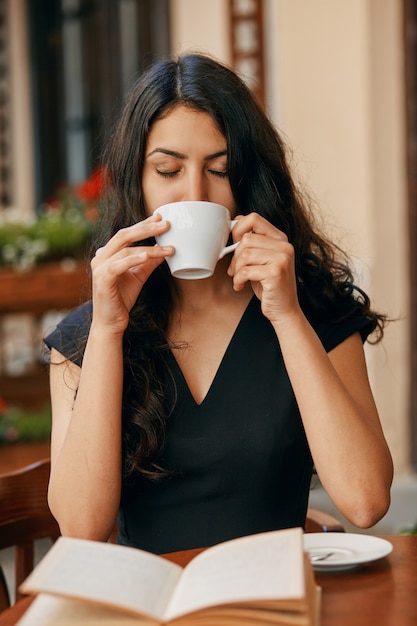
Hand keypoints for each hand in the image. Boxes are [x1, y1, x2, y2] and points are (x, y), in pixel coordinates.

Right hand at [90, 214, 173, 333]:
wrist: (110, 322)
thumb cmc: (121, 299)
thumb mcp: (139, 276)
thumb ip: (149, 262)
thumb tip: (166, 248)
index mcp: (108, 254)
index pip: (127, 234)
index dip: (143, 224)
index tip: (160, 218)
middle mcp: (101, 257)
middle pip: (124, 235)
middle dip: (147, 228)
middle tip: (166, 224)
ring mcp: (99, 267)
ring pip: (125, 250)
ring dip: (149, 247)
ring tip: (169, 247)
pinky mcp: (102, 280)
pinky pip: (119, 265)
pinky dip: (134, 259)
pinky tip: (148, 255)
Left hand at [227, 213, 300, 323]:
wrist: (284, 310)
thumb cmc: (269, 286)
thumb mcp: (261, 260)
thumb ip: (254, 242)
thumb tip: (236, 221)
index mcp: (280, 239)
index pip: (254, 218)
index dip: (238, 229)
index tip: (233, 243)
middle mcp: (284, 246)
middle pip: (246, 239)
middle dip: (235, 256)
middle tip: (235, 270)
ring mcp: (282, 258)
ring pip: (244, 254)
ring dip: (236, 269)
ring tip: (239, 279)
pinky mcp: (276, 273)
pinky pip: (246, 270)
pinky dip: (238, 280)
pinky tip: (241, 285)